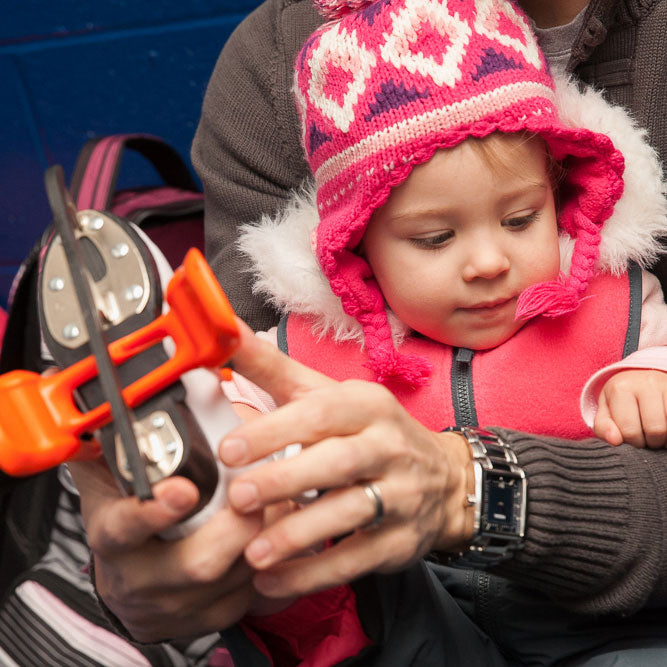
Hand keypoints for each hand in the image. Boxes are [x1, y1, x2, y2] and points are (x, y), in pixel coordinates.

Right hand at [68, 456, 262, 641]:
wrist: (132, 583)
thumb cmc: (127, 519)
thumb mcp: (111, 479)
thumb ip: (114, 442)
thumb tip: (116, 397)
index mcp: (115, 536)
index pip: (125, 527)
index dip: (153, 510)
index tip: (184, 489)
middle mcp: (143, 577)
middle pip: (196, 563)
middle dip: (235, 527)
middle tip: (256, 493)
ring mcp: (179, 604)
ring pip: (233, 579)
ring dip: (264, 537)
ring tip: (281, 501)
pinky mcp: (211, 618)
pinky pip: (252, 595)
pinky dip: (272, 562)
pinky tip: (278, 532)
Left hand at [219, 320, 472, 598]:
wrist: (442, 478)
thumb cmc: (366, 430)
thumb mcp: (325, 394)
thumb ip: (270, 368)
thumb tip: (221, 330)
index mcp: (366, 405)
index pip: (321, 414)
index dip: (275, 430)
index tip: (228, 449)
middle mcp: (389, 446)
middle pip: (338, 463)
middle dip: (286, 481)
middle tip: (237, 498)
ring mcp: (401, 495)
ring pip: (351, 514)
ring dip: (299, 535)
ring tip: (252, 553)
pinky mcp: (400, 541)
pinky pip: (357, 559)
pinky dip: (314, 573)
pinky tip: (272, 581)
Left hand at [594, 369, 666, 447]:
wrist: (640, 377)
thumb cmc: (621, 399)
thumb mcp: (606, 410)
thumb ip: (603, 427)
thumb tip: (614, 440)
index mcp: (620, 388)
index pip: (629, 431)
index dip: (632, 441)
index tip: (630, 435)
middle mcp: (645, 384)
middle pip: (654, 430)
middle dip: (650, 441)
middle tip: (645, 436)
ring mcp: (665, 385)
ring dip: (664, 437)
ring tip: (656, 432)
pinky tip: (664, 426)